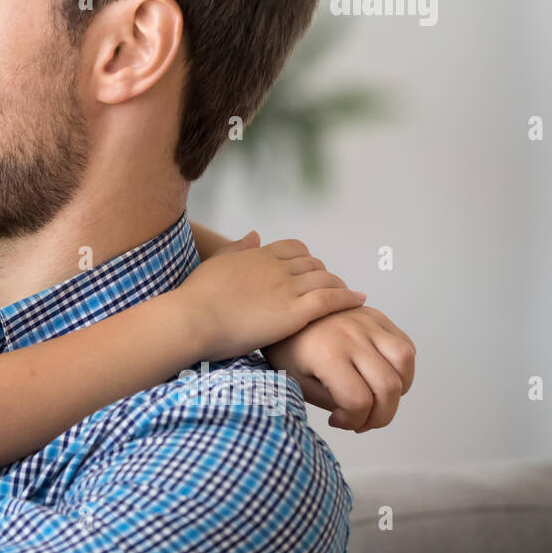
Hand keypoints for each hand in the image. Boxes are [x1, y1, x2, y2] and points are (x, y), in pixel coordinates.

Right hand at [174, 232, 365, 360]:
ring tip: (348, 296)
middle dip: (323, 275)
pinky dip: (347, 298)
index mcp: (256, 255)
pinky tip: (358, 301)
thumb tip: (254, 234)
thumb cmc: (196, 297)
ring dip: (339, 285)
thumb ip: (235, 248)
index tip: (308, 272)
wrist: (193, 318)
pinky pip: (330, 299)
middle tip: (330, 288)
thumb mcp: (214, 263)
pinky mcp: (295, 311)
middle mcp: (275, 266)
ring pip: (325, 278)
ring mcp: (287, 288)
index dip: (305, 260)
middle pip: (313, 263)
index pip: (293, 249)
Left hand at [263, 305, 415, 431]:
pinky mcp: (375, 316)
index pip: (359, 401)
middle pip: (389, 386)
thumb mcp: (299, 383)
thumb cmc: (287, 351)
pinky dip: (403, 368)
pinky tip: (382, 377)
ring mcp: (365, 322)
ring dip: (399, 389)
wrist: (282, 312)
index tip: (338, 421)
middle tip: (363, 420)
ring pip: (405, 360)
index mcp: (327, 354)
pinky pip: (406, 345)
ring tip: (378, 398)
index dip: (354, 421)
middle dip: (381, 416)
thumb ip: (333, 402)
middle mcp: (351, 335)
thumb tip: (362, 415)